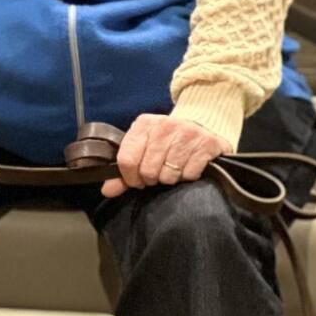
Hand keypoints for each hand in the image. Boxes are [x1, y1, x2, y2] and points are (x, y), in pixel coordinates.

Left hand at [101, 114, 231, 197]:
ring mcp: (187, 133)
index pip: (126, 159)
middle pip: (148, 170)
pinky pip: (189, 175)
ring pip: (168, 175)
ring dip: (170, 178)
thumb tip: (108, 190)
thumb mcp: (143, 146)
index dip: (129, 177)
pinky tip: (187, 166)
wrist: (201, 124)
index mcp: (144, 124)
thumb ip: (125, 168)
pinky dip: (187, 177)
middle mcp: (164, 126)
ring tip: (172, 169)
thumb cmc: (167, 139)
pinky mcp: (207, 144)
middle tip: (157, 174)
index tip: (136, 181)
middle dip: (151, 179)